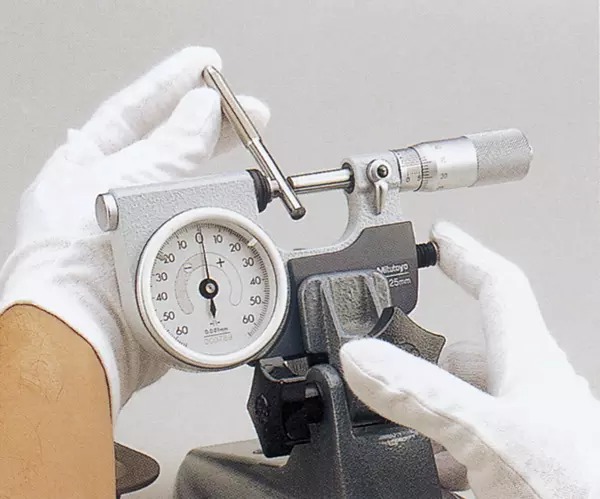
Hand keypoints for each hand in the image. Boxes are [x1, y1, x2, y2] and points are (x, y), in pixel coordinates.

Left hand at [0, 47, 269, 420]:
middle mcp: (112, 198)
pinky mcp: (164, 266)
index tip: (208, 65)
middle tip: (251, 116)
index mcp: (86, 169)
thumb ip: (171, 146)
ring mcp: (140, 233)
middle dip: (211, 129)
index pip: (134, 112)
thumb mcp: (129, 186)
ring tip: (253, 164)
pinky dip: (224, 223)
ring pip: (189, 193)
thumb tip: (201, 109)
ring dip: (222, 178)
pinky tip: (242, 216)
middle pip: (169, 150)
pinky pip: (199, 234)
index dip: (172, 84)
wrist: (86, 346)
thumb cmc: (77, 268)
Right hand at [341, 222, 599, 498]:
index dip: (465, 255)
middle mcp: (527, 391)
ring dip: (427, 412)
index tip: (438, 236)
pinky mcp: (516, 465)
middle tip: (383, 364)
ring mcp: (522, 430)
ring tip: (395, 434)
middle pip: (469, 351)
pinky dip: (438, 451)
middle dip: (425, 355)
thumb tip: (362, 356)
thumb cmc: (579, 492)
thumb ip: (421, 395)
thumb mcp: (489, 435)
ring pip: (464, 403)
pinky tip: (421, 473)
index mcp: (528, 361)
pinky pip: (468, 444)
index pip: (498, 286)